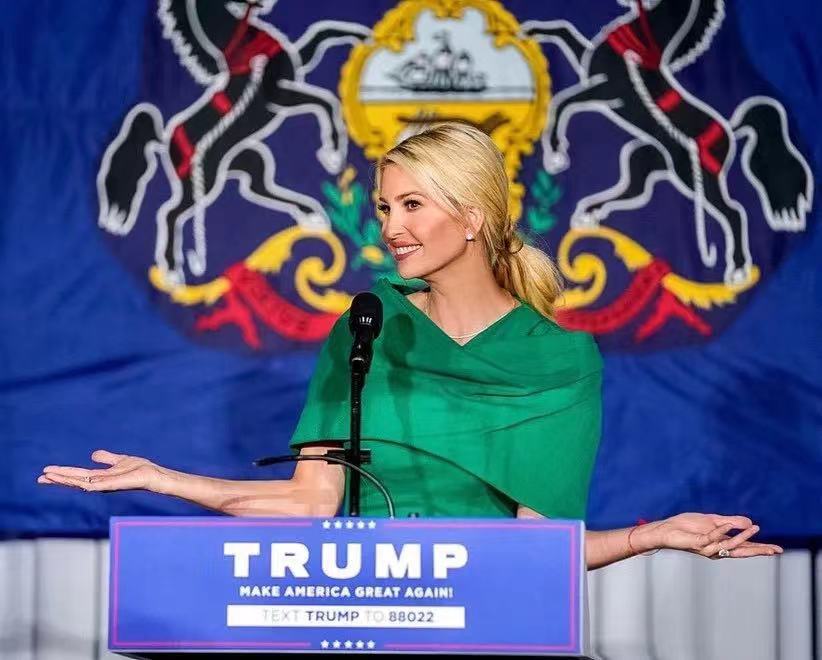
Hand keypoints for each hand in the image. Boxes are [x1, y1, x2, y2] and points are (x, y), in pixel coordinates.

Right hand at [39, 450, 163, 492]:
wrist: (155, 476)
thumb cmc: (141, 470)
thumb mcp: (120, 460)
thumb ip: (107, 458)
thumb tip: (93, 455)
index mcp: (101, 476)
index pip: (77, 475)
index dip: (63, 474)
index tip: (46, 472)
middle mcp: (101, 482)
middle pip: (75, 480)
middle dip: (58, 478)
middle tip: (40, 477)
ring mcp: (106, 485)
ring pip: (81, 483)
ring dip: (65, 480)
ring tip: (49, 476)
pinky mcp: (114, 485)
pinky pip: (95, 484)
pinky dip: (82, 482)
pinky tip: (71, 481)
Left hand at [637, 513, 782, 558]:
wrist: (667, 529)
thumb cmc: (687, 526)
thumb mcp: (713, 520)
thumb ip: (731, 522)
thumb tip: (751, 523)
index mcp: (722, 543)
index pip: (745, 547)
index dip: (761, 548)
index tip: (777, 549)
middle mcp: (717, 549)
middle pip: (742, 551)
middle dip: (759, 550)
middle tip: (775, 551)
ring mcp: (708, 547)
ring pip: (729, 545)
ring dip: (743, 536)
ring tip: (756, 528)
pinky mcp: (697, 543)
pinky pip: (711, 538)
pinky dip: (720, 531)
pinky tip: (728, 524)